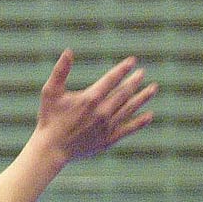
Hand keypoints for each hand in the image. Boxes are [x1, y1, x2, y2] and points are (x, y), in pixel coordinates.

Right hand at [32, 51, 156, 163]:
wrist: (50, 150)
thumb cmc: (48, 119)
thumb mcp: (50, 93)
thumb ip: (60, 71)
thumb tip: (68, 51)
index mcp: (90, 98)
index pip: (112, 79)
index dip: (123, 69)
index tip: (132, 61)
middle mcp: (102, 112)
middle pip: (124, 92)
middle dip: (134, 81)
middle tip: (142, 73)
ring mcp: (107, 126)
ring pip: (130, 108)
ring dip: (143, 97)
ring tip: (153, 88)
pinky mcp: (108, 139)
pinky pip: (128, 128)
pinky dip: (140, 122)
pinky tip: (149, 116)